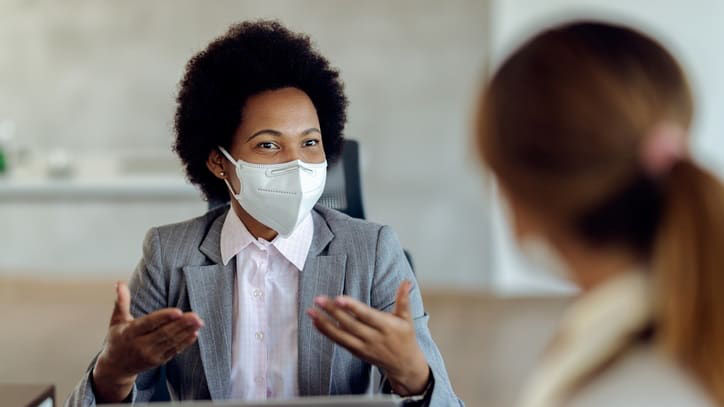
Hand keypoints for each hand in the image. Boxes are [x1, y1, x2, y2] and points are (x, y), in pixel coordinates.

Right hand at [92, 281, 203, 401]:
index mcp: (130, 333)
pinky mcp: (158, 361)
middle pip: (164, 333)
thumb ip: (121, 301)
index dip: (164, 317)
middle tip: (195, 315)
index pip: (149, 324)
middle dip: (181, 324)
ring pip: (171, 342)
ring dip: (186, 332)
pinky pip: (173, 351)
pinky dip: (185, 343)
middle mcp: (140, 345)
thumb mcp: (116, 320)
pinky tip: (194, 334)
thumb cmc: (117, 339)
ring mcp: (150, 355)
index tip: (178, 311)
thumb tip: (119, 282)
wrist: (115, 367)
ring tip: (199, 322)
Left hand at [307, 281, 429, 395]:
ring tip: (311, 311)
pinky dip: (327, 333)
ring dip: (324, 323)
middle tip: (319, 299)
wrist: (404, 365)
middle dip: (333, 312)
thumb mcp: (406, 318)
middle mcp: (373, 338)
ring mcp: (363, 347)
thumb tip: (406, 282)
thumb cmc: (405, 337)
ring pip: (341, 335)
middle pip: (350, 324)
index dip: (353, 307)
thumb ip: (403, 299)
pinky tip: (316, 322)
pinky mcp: (356, 352)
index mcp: (386, 327)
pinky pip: (339, 342)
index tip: (339, 298)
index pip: (367, 315)